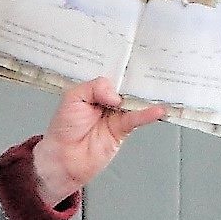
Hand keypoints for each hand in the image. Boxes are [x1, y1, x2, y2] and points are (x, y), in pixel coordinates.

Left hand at [31, 78, 165, 205]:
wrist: (63, 158)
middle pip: (127, 87)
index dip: (123, 69)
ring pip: (134, 102)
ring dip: (147, 97)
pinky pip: (137, 120)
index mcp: (94, 90)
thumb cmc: (63, 129)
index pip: (113, 76)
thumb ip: (94, 88)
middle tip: (152, 71)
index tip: (136, 61)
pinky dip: (148, 115)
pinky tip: (157, 111)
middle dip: (139, 80)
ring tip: (158, 89)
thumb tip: (115, 94)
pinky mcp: (122, 129)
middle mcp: (107, 101)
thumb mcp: (72, 98)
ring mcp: (116, 115)